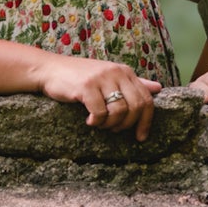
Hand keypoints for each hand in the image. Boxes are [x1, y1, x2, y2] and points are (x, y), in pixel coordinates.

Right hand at [35, 55, 161, 139]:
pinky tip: (89, 121)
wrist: (49, 70)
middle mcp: (116, 72)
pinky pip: (100, 112)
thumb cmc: (79, 77)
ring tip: (100, 124)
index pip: (146, 99)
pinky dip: (96, 122)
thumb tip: (158, 88)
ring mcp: (101, 78)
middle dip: (127, 124)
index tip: (140, 137)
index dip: (146, 121)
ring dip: (110, 124)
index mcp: (124, 71)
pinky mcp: (86, 86)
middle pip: (136, 107)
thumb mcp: (108, 77)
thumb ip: (133, 83)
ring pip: (119, 111)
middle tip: (114, 130)